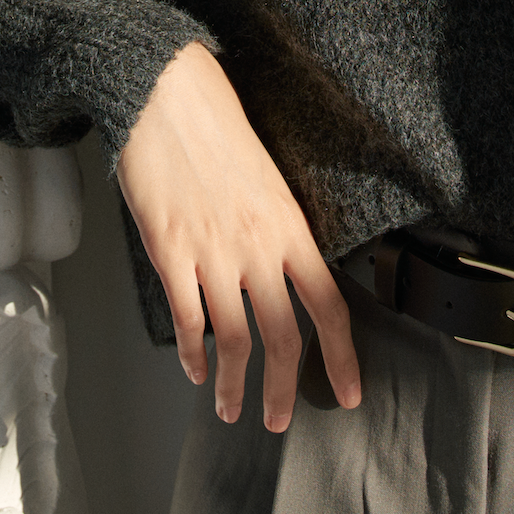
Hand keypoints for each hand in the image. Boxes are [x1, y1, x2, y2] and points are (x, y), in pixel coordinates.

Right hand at [115, 41, 361, 430]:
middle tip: (277, 420)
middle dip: (282, 389)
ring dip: (234, 384)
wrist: (166, 94)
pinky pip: (188, 319)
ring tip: (230, 408)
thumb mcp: (266, 178)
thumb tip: (282, 274)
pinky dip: (193, 354)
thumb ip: (277, 229)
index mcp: (290, 227)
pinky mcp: (170, 251)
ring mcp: (213, 251)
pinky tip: (195, 370)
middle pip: (282, 336)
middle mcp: (258, 246)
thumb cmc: (215, 126)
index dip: (341, 357)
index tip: (347, 394)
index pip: (329, 306)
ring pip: (234, 339)